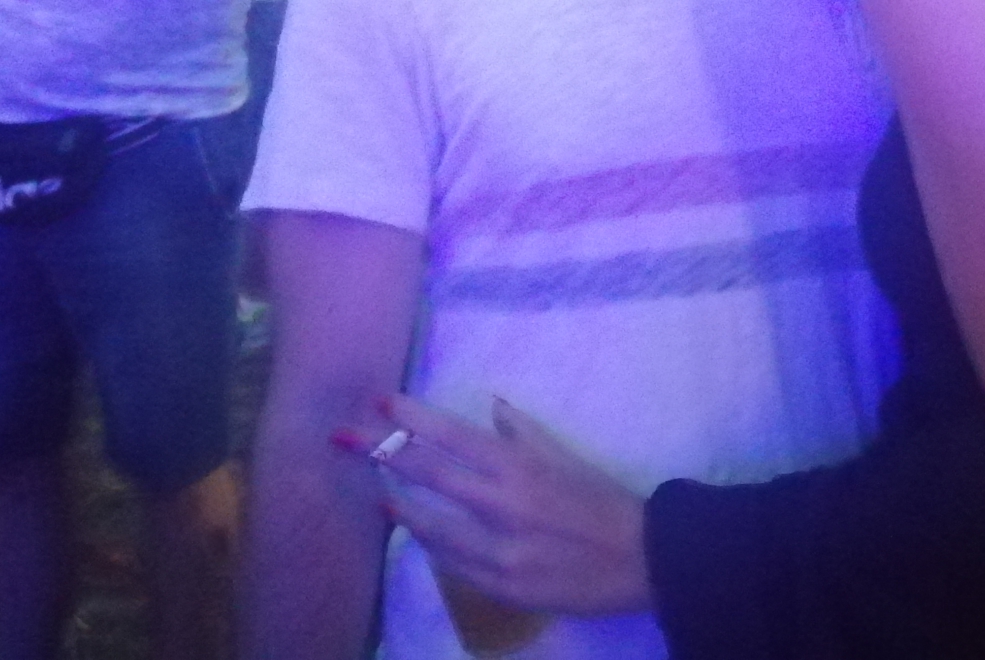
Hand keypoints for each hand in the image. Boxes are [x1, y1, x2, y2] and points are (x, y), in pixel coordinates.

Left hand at [341, 394, 651, 615]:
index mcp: (521, 466)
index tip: (381, 401)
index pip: (454, 436)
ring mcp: (498, 549)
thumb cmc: (602, 499)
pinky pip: (452, 562)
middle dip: (383, 453)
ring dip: (400, 505)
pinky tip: (417, 530)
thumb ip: (523, 433)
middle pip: (430, 475)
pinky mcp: (501, 584)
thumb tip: (491, 406)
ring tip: (376, 490)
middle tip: (344, 437)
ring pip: (432, 525)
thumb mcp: (566, 457)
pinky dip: (432, 543)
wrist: (640, 558)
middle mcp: (503, 505)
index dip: (413, 417)